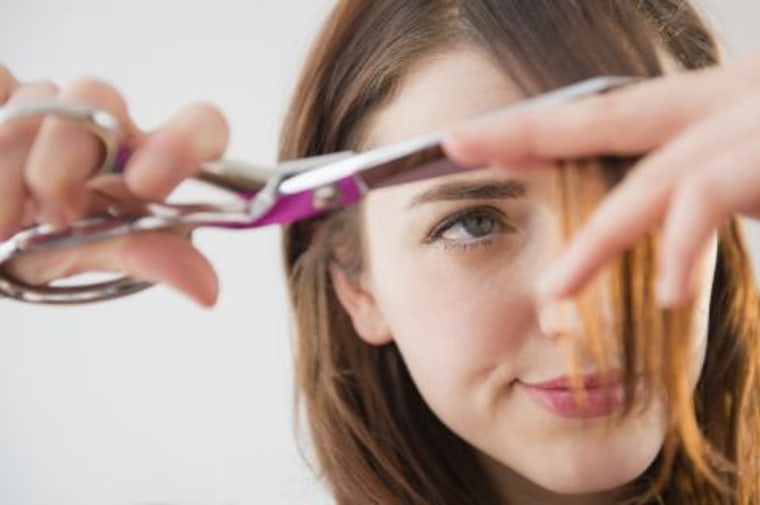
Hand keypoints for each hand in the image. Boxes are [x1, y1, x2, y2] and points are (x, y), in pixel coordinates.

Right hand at [0, 66, 228, 305]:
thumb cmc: (37, 241)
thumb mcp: (86, 251)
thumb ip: (143, 255)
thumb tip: (207, 289)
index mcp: (144, 158)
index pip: (198, 125)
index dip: (182, 144)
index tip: (146, 184)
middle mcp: (103, 122)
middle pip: (98, 93)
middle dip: (66, 154)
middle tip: (54, 213)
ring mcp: (47, 100)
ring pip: (33, 100)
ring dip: (9, 171)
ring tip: (4, 224)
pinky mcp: (1, 90)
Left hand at [443, 56, 759, 306]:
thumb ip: (714, 184)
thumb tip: (679, 218)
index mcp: (716, 105)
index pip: (612, 115)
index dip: (544, 128)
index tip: (482, 142)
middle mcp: (728, 100)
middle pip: (606, 118)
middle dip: (526, 134)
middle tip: (455, 142)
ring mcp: (749, 120)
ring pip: (647, 181)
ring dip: (594, 242)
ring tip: (552, 292)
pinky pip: (707, 197)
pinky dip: (682, 248)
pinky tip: (668, 295)